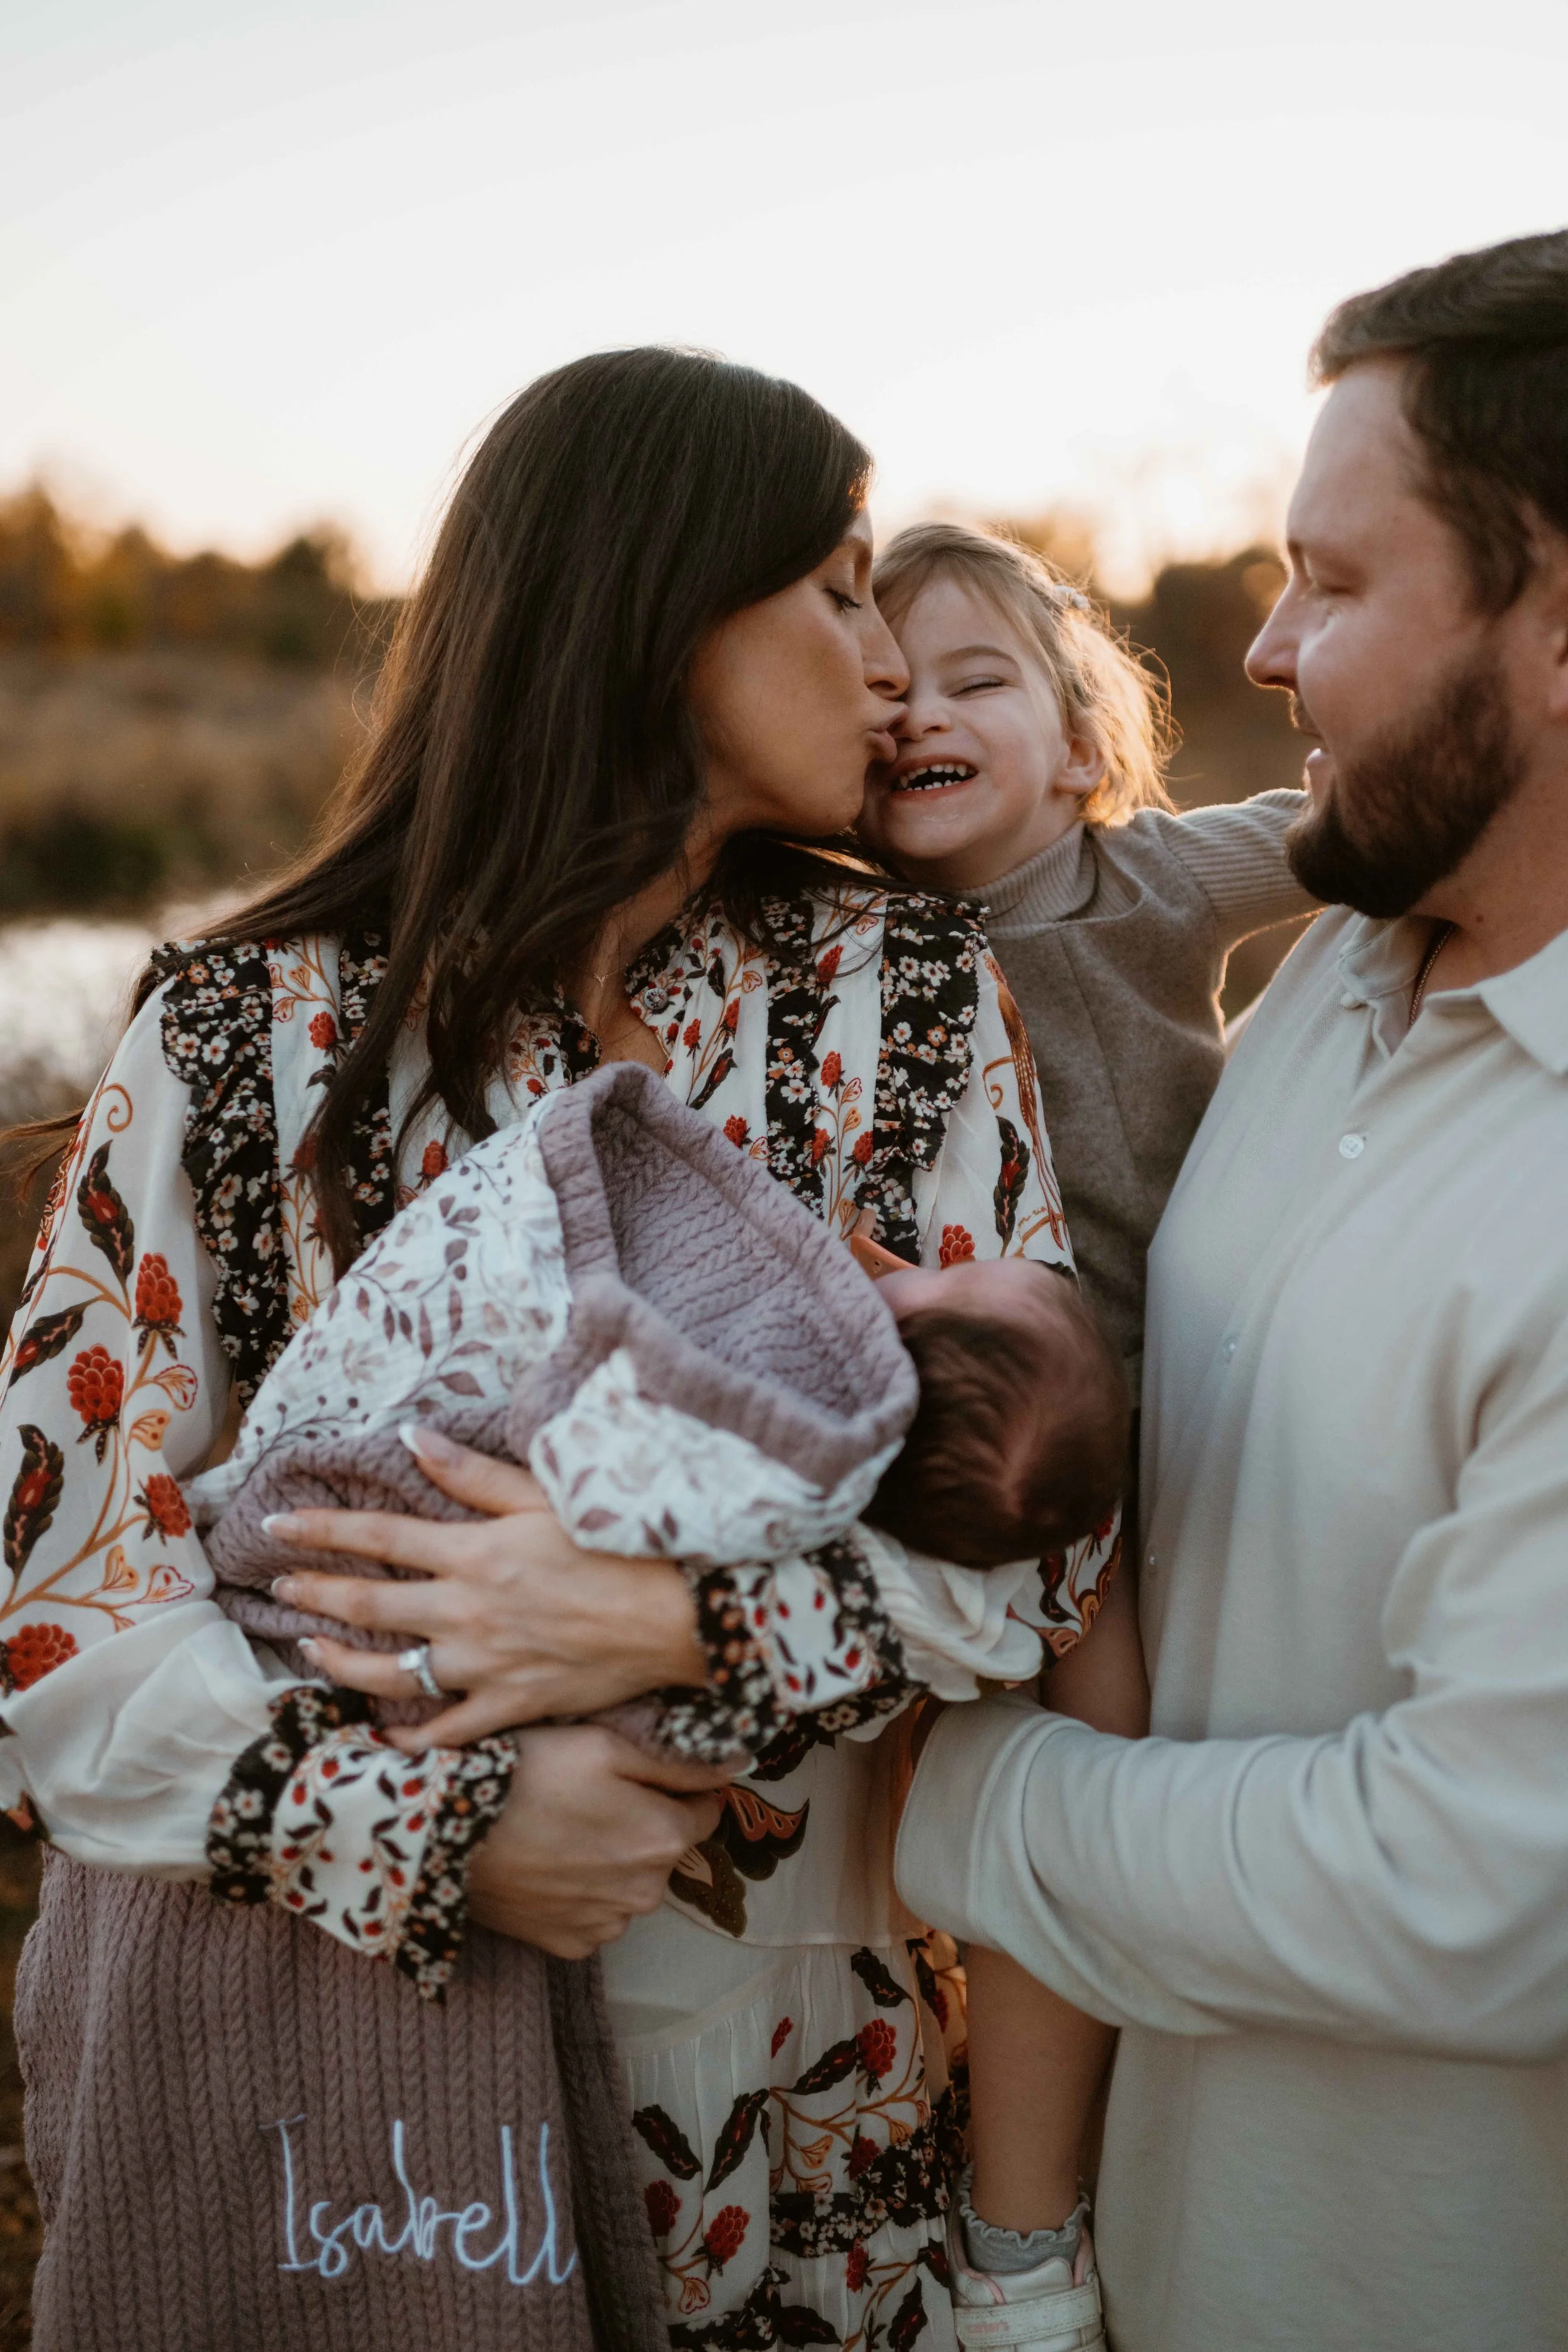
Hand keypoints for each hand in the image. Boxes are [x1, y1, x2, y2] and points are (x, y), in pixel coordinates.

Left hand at [266, 1426, 708, 1749]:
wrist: (675, 1617)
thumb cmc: (616, 1546)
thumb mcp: (545, 1496)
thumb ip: (473, 1474)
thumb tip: (412, 1438)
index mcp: (473, 1553)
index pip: (378, 1536)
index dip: (322, 1530)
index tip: (277, 1526)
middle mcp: (466, 1611)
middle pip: (370, 1606)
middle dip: (315, 1596)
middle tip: (279, 1590)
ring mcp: (484, 1666)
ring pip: (392, 1672)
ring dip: (342, 1662)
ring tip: (311, 1649)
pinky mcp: (510, 1706)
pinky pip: (447, 1731)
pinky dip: (412, 1738)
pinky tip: (384, 1737)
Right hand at [467, 1723, 728, 1956]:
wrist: (447, 1830)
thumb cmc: (530, 1773)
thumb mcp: (607, 1746)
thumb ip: (677, 1762)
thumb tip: (736, 1765)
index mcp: (663, 1839)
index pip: (706, 1810)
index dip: (679, 1787)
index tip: (642, 1773)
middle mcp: (646, 1893)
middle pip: (666, 1849)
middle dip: (644, 1823)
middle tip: (592, 1795)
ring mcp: (605, 1925)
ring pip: (630, 1884)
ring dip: (613, 1860)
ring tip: (564, 1827)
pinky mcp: (566, 1945)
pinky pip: (595, 1915)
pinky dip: (582, 1893)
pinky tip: (550, 1863)